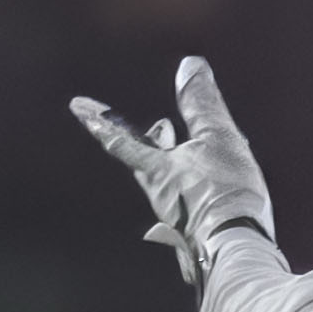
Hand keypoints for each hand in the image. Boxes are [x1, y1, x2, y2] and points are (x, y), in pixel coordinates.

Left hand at [71, 56, 275, 285]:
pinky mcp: (197, 227)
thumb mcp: (218, 138)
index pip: (120, 139)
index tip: (76, 105)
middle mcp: (159, 192)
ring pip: (164, 181)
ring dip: (168, 160)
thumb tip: (189, 64)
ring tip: (177, 149)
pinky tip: (206, 186)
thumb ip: (202, 104)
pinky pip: (186, 198)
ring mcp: (176, 214)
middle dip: (141, 142)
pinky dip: (192, 182)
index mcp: (157, 169)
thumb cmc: (224, 191)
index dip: (99, 120)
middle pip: (141, 163)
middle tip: (141, 128)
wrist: (236, 247)